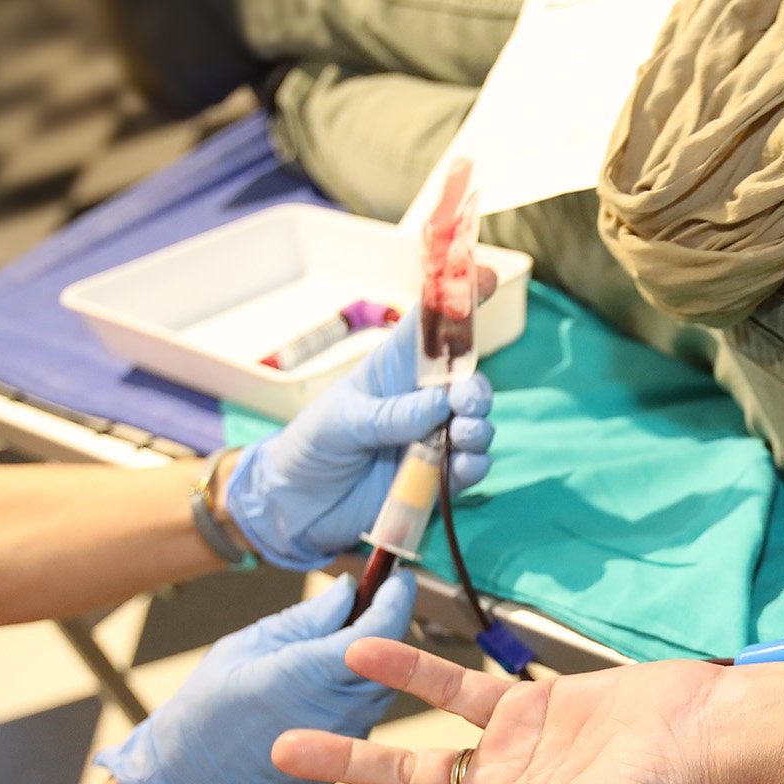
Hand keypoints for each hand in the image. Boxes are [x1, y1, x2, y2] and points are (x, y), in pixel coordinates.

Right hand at [98, 573, 415, 783]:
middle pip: (391, 654)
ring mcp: (346, 735)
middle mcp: (338, 708)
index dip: (394, 597)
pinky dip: (360, 681)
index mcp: (309, 675)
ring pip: (382, 681)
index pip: (379, 629)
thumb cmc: (205, 714)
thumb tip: (348, 589)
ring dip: (376, 652)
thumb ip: (307, 619)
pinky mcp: (345, 753)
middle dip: (387, 620)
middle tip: (375, 592)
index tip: (397, 574)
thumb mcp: (249, 647)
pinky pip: (367, 705)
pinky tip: (336, 670)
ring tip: (349, 629)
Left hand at [223, 315, 496, 570]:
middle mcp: (420, 401)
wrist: (296, 506)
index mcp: (394, 370)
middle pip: (467, 382)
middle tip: (466, 402)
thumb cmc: (312, 447)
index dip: (460, 302)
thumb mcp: (342, 422)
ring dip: (478, 427)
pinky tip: (463, 465)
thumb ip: (391, 414)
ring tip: (461, 436)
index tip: (487, 277)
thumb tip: (441, 404)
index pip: (431, 328)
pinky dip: (474, 464)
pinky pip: (471, 467)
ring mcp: (432, 439)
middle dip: (477, 388)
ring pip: (476, 424)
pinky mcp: (437, 478)